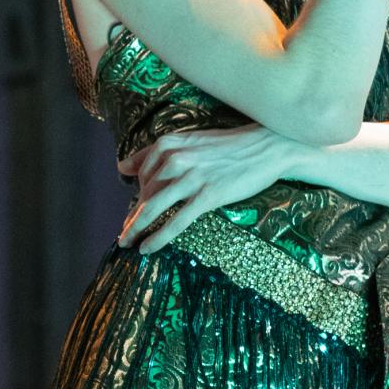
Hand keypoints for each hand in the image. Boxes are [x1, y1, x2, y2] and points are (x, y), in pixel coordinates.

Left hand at [120, 125, 293, 255]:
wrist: (267, 147)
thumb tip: (121, 167)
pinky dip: (158, 237)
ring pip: (154, 208)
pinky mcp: (207, 196)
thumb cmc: (229, 146)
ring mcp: (191, 178)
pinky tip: (147, 248)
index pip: (140, 174)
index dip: (135, 195)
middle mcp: (176, 159)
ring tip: (127, 244)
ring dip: (136, 229)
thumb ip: (155, 153)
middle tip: (124, 235)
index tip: (132, 212)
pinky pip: (176, 221)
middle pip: (144, 194)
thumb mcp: (189, 141)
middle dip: (132, 217)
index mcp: (169, 144)